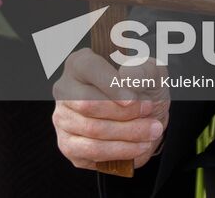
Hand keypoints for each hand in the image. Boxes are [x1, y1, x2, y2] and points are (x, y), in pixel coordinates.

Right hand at [53, 49, 168, 171]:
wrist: (143, 120)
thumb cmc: (142, 91)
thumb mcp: (151, 74)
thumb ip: (143, 70)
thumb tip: (127, 76)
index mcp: (79, 63)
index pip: (87, 68)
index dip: (110, 84)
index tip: (133, 99)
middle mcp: (65, 89)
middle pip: (87, 103)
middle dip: (123, 113)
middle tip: (149, 112)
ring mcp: (63, 118)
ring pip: (92, 129)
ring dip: (128, 133)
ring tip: (152, 130)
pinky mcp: (68, 145)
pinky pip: (91, 151)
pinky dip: (120, 151)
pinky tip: (139, 146)